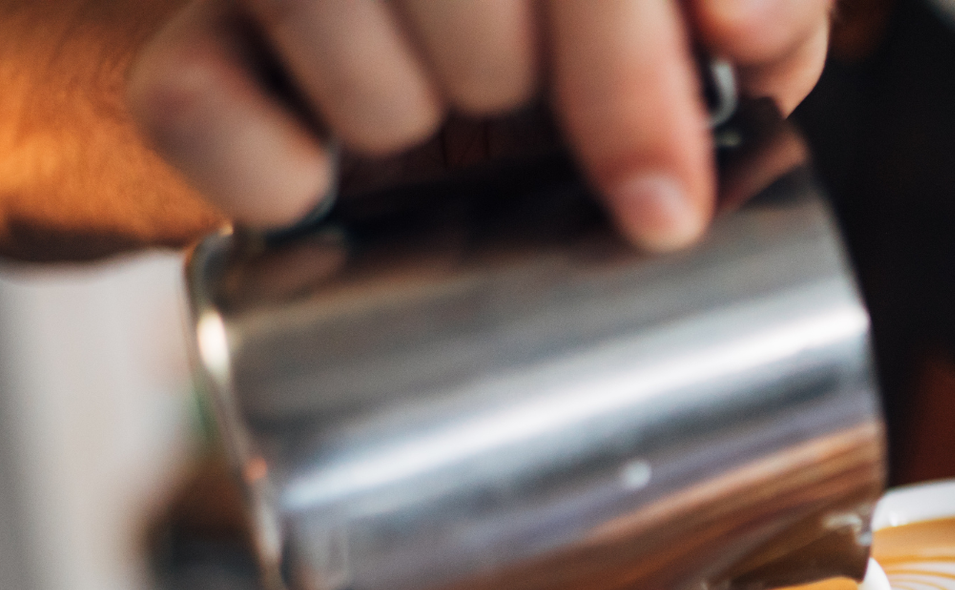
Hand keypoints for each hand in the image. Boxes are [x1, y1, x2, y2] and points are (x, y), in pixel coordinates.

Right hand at [126, 0, 829, 246]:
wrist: (428, 91)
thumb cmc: (578, 65)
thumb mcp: (700, 40)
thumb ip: (766, 14)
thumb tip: (744, 28)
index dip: (624, 76)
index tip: (664, 206)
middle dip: (512, 87)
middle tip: (520, 114)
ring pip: (324, 14)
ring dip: (394, 118)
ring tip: (428, 124)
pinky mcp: (188, 42)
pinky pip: (199, 106)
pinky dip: (270, 173)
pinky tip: (325, 182)